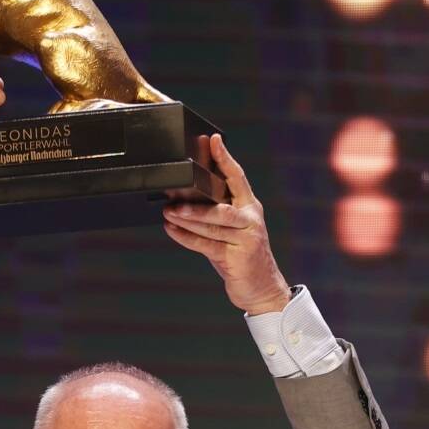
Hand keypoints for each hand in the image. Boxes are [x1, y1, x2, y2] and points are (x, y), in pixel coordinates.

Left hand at [162, 134, 290, 315]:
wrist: (261, 288)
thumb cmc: (240, 255)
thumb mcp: (232, 229)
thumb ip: (216, 212)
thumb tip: (183, 196)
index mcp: (250, 207)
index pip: (237, 177)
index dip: (225, 158)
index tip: (213, 140)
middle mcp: (250, 220)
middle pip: (222, 206)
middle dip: (197, 202)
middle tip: (172, 196)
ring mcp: (246, 239)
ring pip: (213, 226)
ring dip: (187, 220)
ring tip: (168, 213)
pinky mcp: (238, 258)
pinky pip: (207, 245)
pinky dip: (186, 238)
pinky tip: (171, 230)